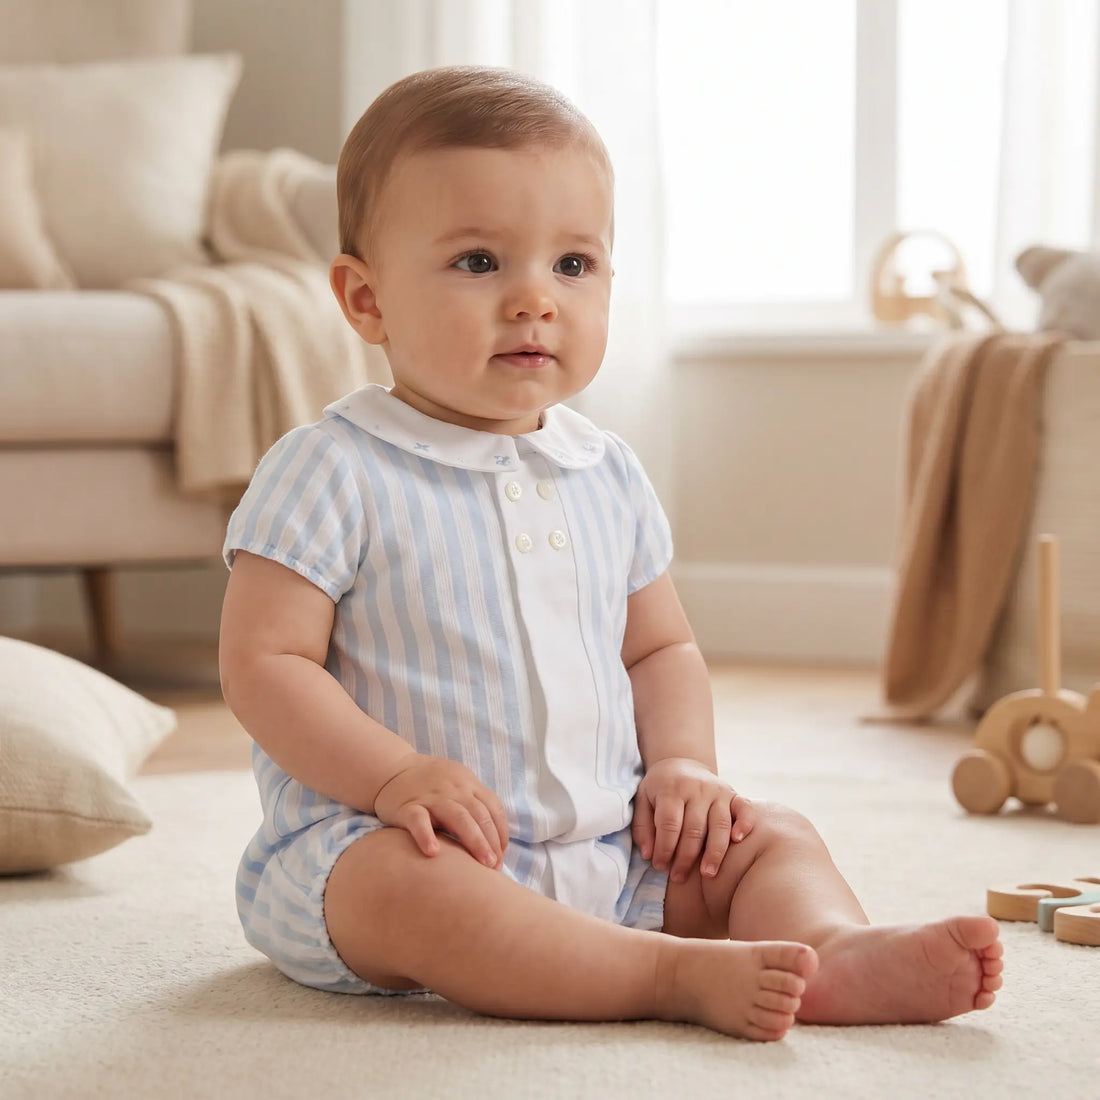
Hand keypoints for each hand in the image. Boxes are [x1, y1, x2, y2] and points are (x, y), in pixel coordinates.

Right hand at [373, 754, 508, 868]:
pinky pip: (418, 820)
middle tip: (495, 867)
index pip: (493, 807)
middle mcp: (454, 789)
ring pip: (458, 817)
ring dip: (474, 841)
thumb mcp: (457, 784)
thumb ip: (474, 803)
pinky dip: (426, 835)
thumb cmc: (430, 784)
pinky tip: (433, 852)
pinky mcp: (408, 807)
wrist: (392, 769)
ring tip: (481, 865)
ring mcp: (431, 797)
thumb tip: (496, 839)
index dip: (501, 832)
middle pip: (479, 814)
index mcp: (468, 784)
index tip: (501, 855)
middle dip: (491, 841)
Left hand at [632, 757, 755, 883]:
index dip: (665, 848)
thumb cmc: (659, 788)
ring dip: (714, 852)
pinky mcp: (733, 794)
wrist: (681, 762)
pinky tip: (738, 840)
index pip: (670, 823)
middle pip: (694, 828)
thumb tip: (649, 854)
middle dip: (686, 857)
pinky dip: (744, 823)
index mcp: (672, 788)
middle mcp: (697, 788)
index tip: (660, 866)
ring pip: (720, 824)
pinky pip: (744, 808)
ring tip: (707, 874)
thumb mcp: (643, 800)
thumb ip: (643, 827)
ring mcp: (718, 790)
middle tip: (678, 877)